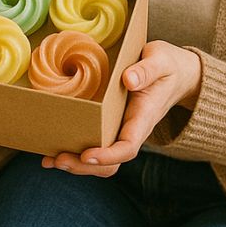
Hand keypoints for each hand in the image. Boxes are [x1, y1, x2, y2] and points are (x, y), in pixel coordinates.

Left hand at [42, 40, 200, 176]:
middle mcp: (131, 130)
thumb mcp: (160, 60)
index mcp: (144, 118)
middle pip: (110, 162)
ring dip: (76, 163)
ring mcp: (120, 129)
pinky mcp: (111, 123)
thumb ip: (146, 69)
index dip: (107, 155)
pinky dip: (75, 150)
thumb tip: (128, 80)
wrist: (176, 73)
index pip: (127, 147)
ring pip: (101, 160)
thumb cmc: (167, 65)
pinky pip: (95, 144)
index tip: (87, 155)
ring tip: (49, 160)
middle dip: (83, 166)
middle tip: (57, 159)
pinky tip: (53, 148)